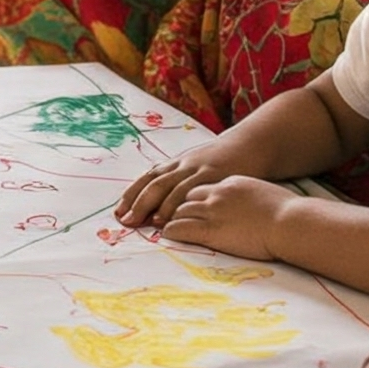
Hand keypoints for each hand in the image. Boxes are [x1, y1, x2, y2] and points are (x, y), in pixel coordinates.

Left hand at [115, 146, 235, 226]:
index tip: (118, 212)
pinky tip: (175, 218)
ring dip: (156, 206)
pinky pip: (193, 190)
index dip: (131, 195)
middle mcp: (183, 165)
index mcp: (176, 163)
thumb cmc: (221, 161)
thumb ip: (179, 182)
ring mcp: (198, 169)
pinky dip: (180, 205)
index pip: (148, 178)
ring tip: (145, 223)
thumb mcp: (196, 167)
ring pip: (170, 187)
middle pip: (154, 183)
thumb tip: (159, 205)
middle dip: (137, 203)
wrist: (250, 145)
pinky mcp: (214, 176)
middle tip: (125, 221)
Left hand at [160, 174, 293, 259]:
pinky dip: (171, 230)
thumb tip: (250, 208)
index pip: (200, 187)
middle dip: (171, 205)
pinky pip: (181, 227)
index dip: (188, 196)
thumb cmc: (286, 212)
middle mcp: (217, 192)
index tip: (181, 203)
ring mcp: (212, 209)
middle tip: (158, 212)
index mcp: (230, 182)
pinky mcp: (211, 229)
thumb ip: (248, 199)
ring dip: (167, 217)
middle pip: (184, 195)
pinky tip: (165, 234)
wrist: (289, 221)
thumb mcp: (262, 196)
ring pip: (178, 210)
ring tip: (156, 224)